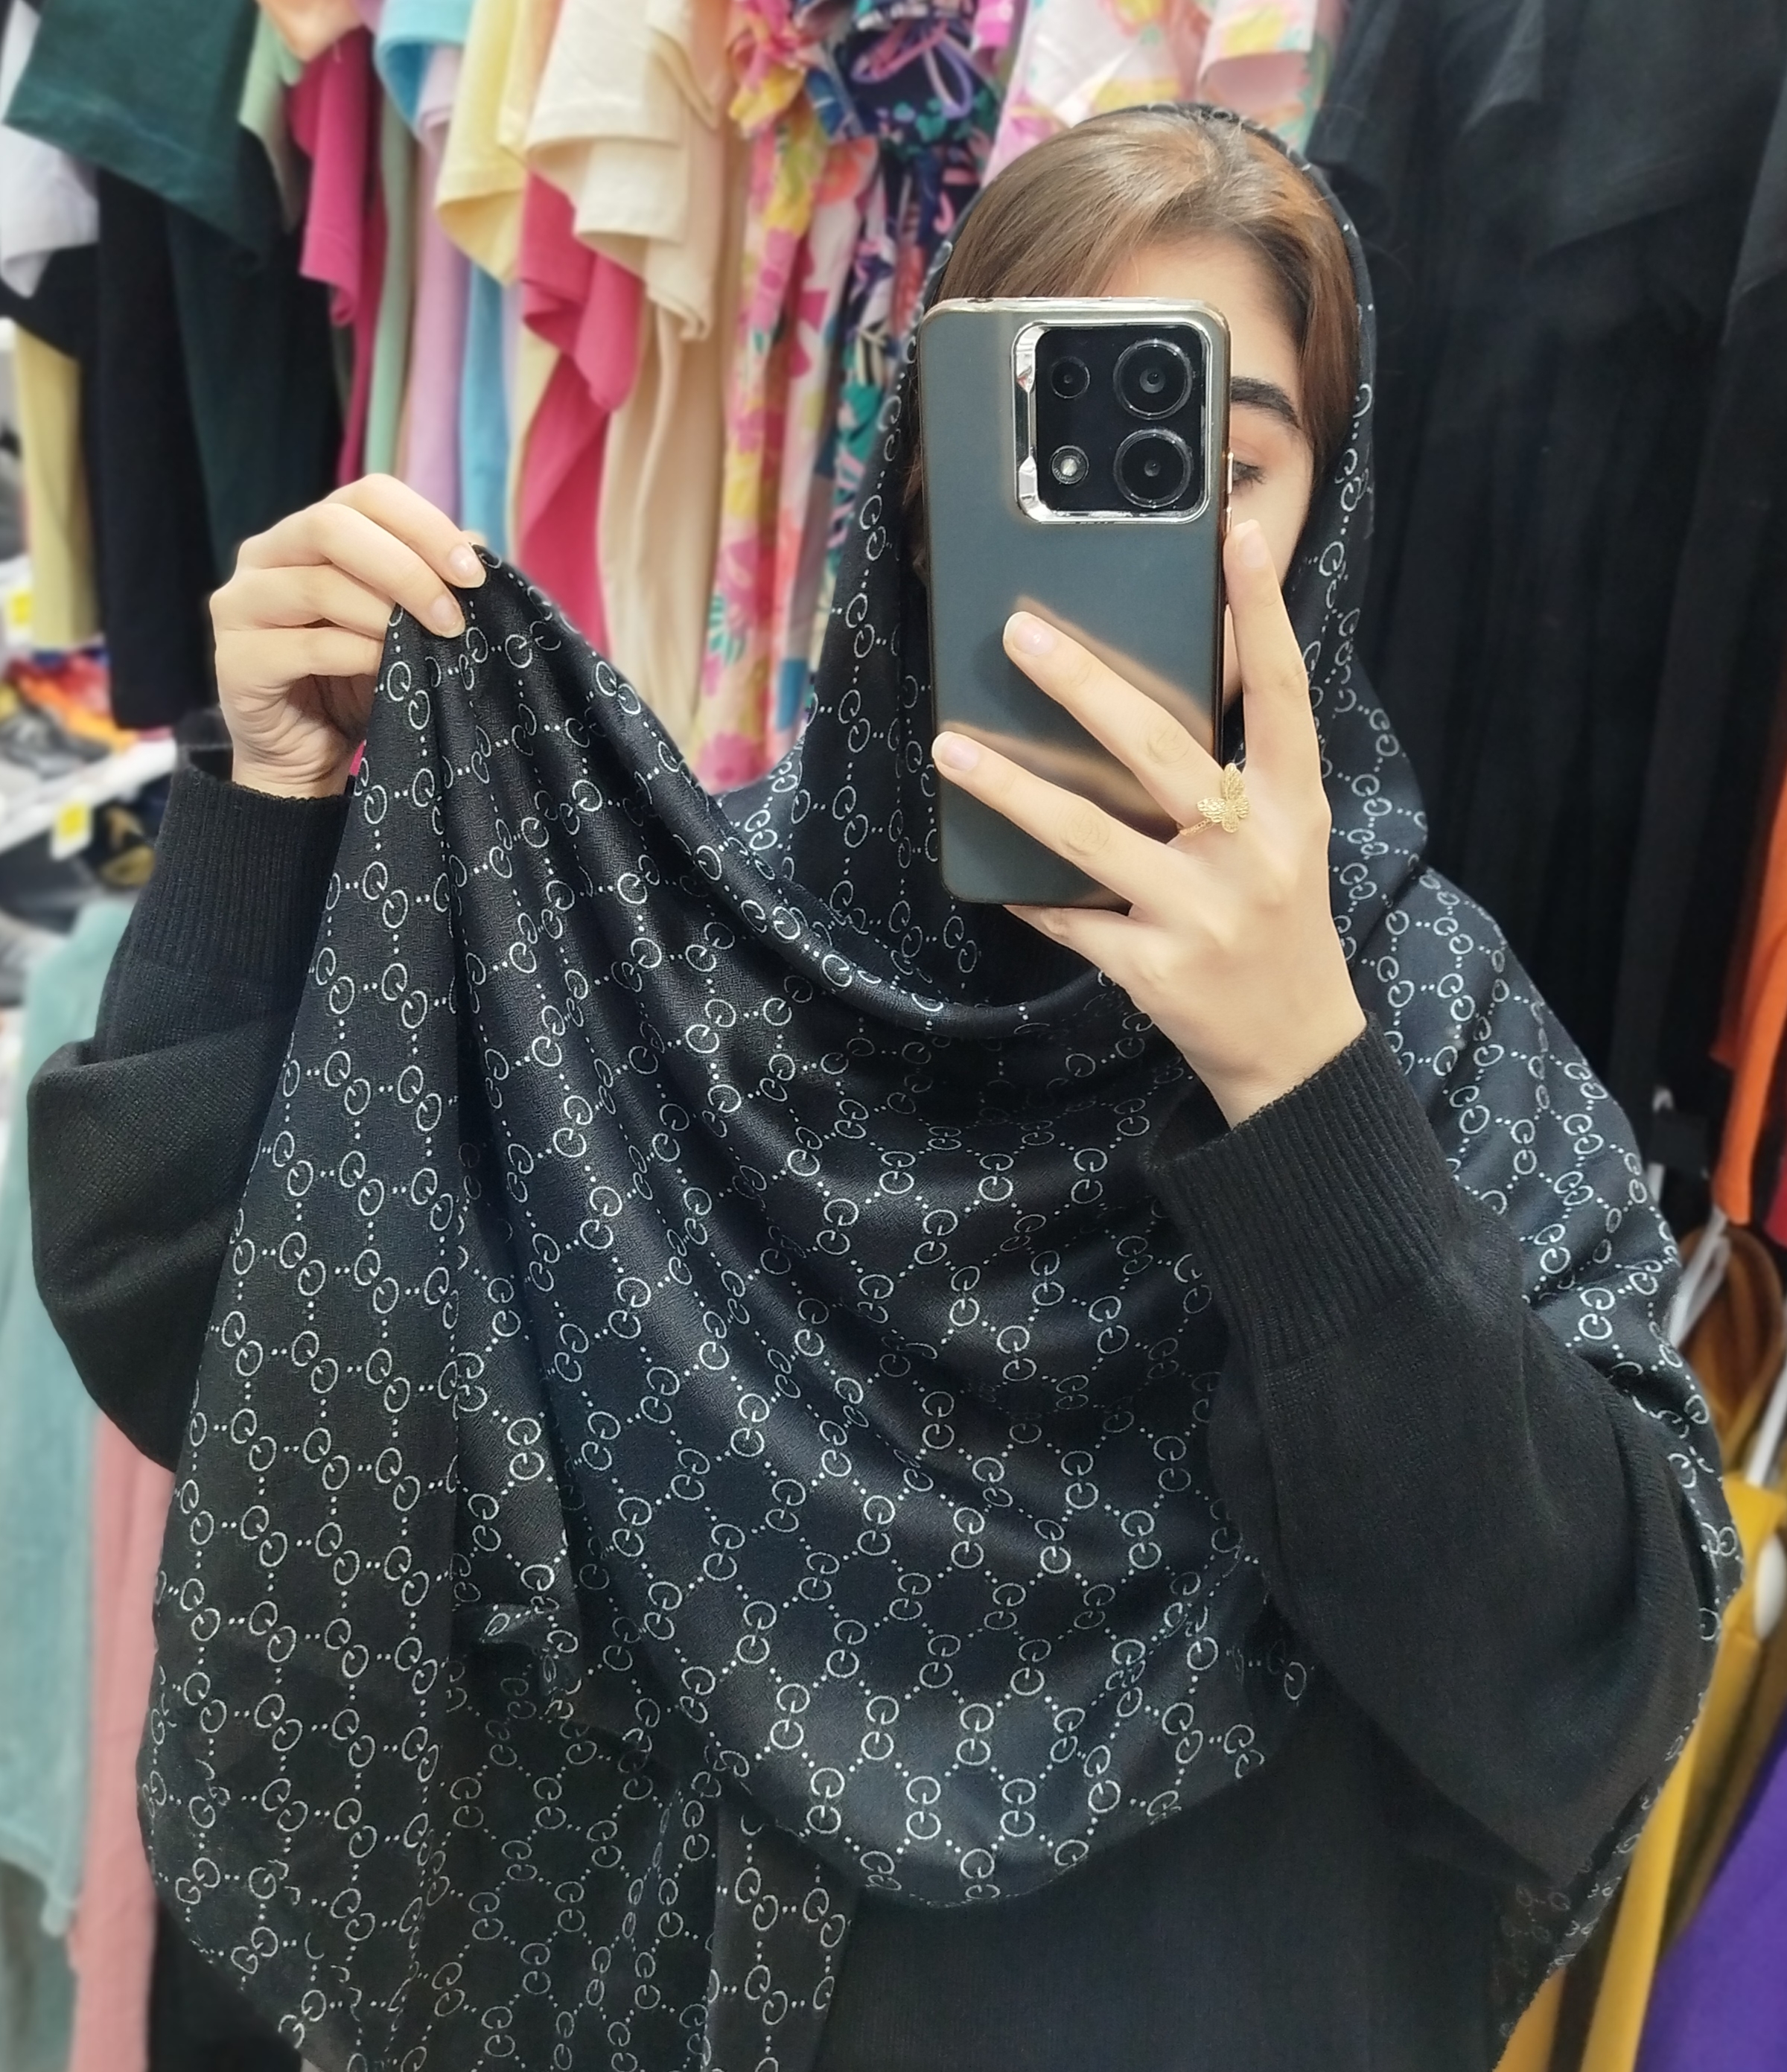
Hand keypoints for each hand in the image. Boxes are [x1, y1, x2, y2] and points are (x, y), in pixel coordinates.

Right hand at [210, 475, 483, 798]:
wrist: (306, 755)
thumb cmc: (357, 680)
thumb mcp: (405, 625)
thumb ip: (431, 580)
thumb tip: (476, 540)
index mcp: (308, 533)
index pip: (367, 495)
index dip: (425, 526)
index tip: (473, 574)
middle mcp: (265, 555)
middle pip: (333, 525)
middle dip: (407, 569)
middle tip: (453, 617)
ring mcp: (241, 604)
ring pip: (319, 585)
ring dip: (386, 615)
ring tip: (429, 646)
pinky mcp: (236, 659)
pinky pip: (307, 646)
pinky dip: (360, 655)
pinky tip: (390, 670)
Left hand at [931, 519, 1364, 1124]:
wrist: (1294, 1045)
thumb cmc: (1278, 921)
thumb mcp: (1284, 840)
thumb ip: (1237, 775)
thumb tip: (1139, 696)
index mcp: (1294, 807)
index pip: (1283, 692)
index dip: (1262, 611)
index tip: (1236, 535)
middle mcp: (1253, 852)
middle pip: (1158, 749)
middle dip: (1083, 685)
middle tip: (1021, 632)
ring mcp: (1202, 913)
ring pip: (1089, 835)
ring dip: (1012, 788)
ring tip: (951, 748)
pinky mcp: (1155, 969)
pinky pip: (1072, 919)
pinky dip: (1030, 896)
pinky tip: (990, 873)